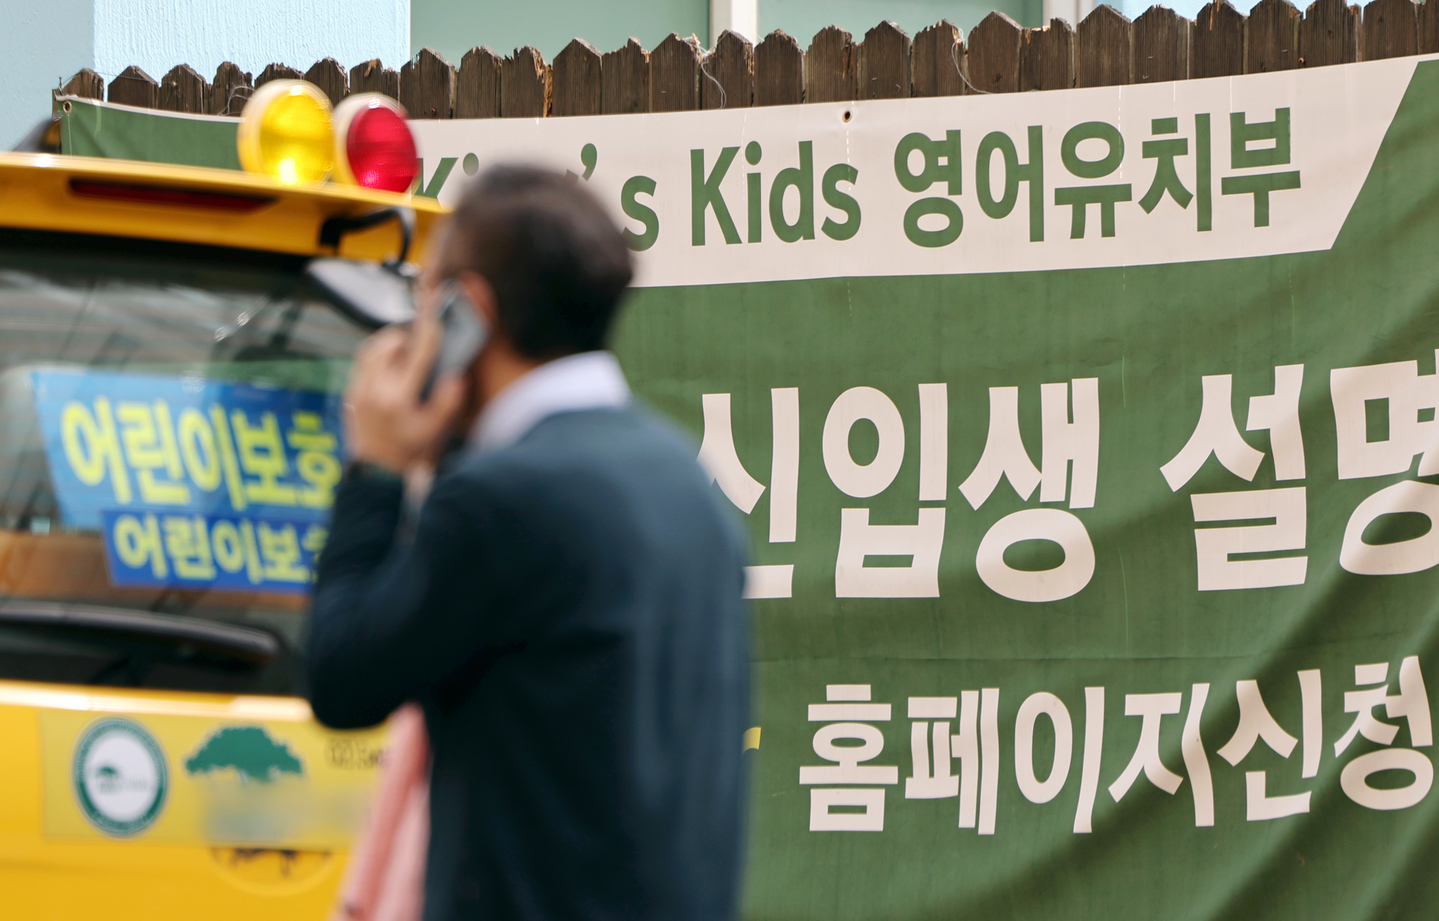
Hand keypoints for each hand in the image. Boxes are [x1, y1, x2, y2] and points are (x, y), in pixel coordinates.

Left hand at [343, 298, 467, 472]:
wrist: (377, 477)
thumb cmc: (408, 456)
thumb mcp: (436, 432)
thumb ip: (448, 401)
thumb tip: (456, 376)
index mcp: (398, 397)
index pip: (417, 353)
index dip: (430, 331)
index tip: (437, 317)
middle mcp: (374, 389)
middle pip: (388, 343)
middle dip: (406, 336)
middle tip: (421, 340)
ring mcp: (359, 391)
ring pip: (370, 349)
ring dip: (388, 343)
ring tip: (404, 349)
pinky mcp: (351, 396)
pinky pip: (361, 364)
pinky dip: (376, 357)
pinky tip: (389, 367)